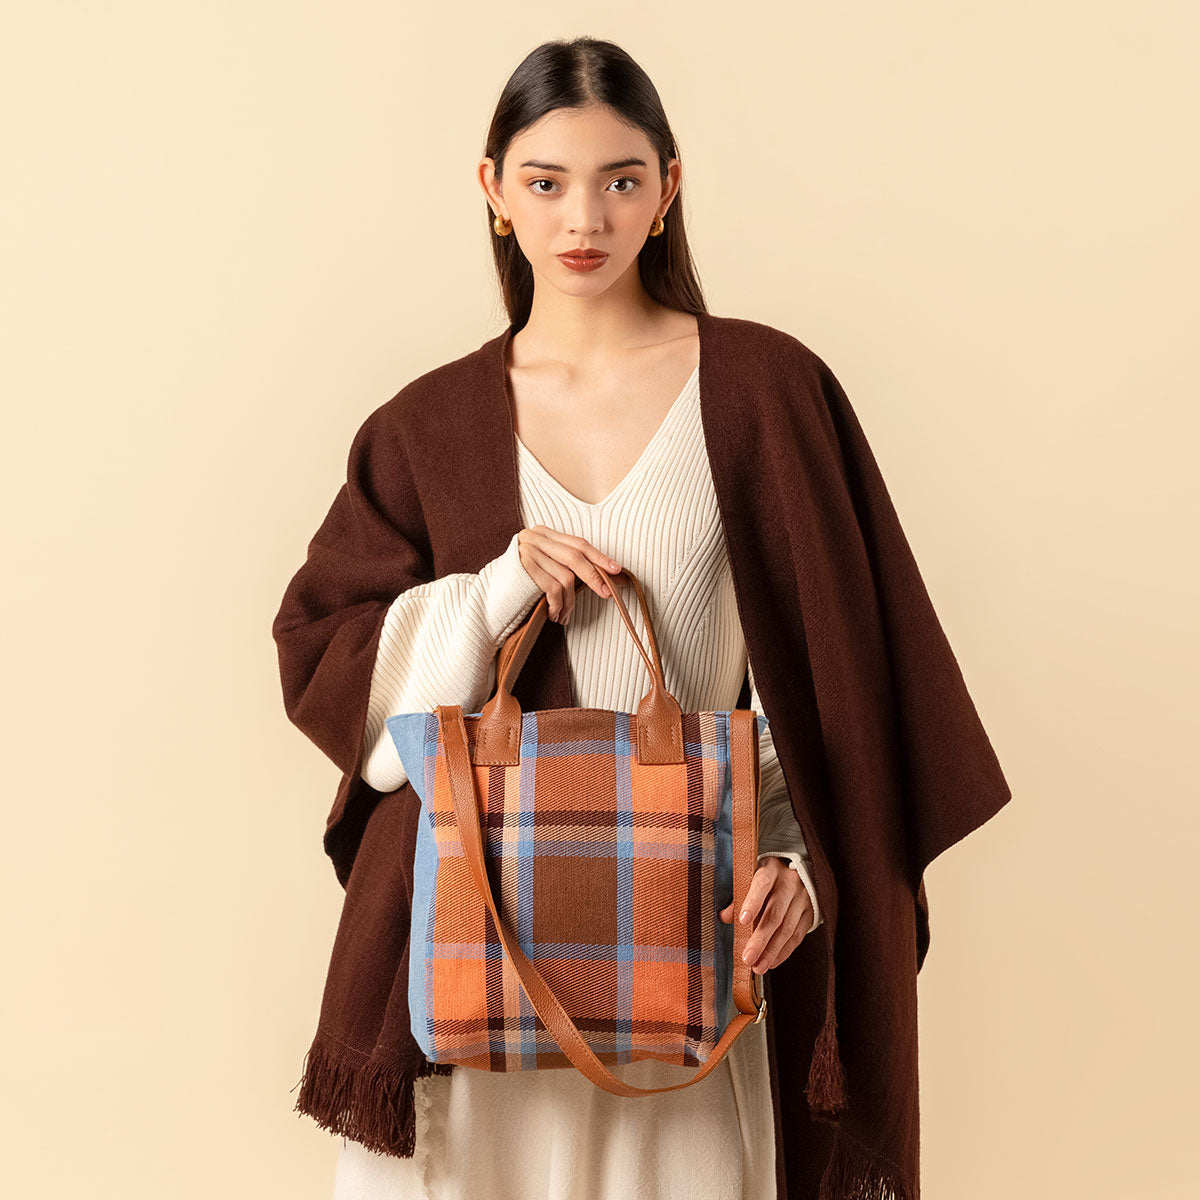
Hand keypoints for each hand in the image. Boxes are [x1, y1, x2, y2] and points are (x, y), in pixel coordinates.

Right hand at [516, 525, 622, 623]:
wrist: (488, 599)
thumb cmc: (520, 587)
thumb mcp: (545, 568)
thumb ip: (566, 563)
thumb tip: (604, 573)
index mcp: (543, 533)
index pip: (578, 543)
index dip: (599, 557)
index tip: (616, 569)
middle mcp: (534, 538)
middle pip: (575, 556)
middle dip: (594, 576)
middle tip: (606, 593)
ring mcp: (527, 551)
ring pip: (566, 576)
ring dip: (571, 601)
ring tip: (566, 616)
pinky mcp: (522, 568)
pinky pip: (552, 588)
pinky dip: (559, 605)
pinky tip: (556, 615)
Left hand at [719, 857, 813, 974]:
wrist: (799, 871)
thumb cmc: (767, 877)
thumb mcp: (751, 877)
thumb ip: (738, 896)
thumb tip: (724, 917)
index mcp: (771, 869)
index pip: (762, 884)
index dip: (752, 903)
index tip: (742, 920)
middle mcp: (790, 883)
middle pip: (775, 914)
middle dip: (760, 939)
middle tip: (748, 957)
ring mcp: (802, 898)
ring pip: (787, 928)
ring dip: (772, 951)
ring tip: (758, 966)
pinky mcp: (810, 913)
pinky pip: (797, 936)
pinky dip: (783, 951)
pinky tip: (772, 962)